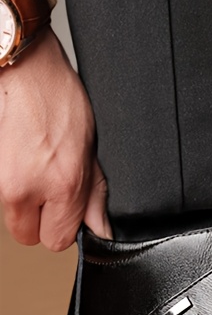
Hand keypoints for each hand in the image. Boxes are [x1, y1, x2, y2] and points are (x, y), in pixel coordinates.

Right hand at [0, 28, 110, 249]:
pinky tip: (23, 163)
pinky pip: (3, 197)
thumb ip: (95, 194)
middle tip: (49, 192)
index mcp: (64, 185)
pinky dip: (12, 187)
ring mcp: (4, 182)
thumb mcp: (92, 150)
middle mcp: (29, 188)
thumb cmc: (61, 102)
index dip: (63, 227)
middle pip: (30, 237)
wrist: (29, 74)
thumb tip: (100, 228)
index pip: (58, 240)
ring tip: (36, 170)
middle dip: (40, 221)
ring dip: (24, 204)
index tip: (67, 211)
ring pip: (12, 218)